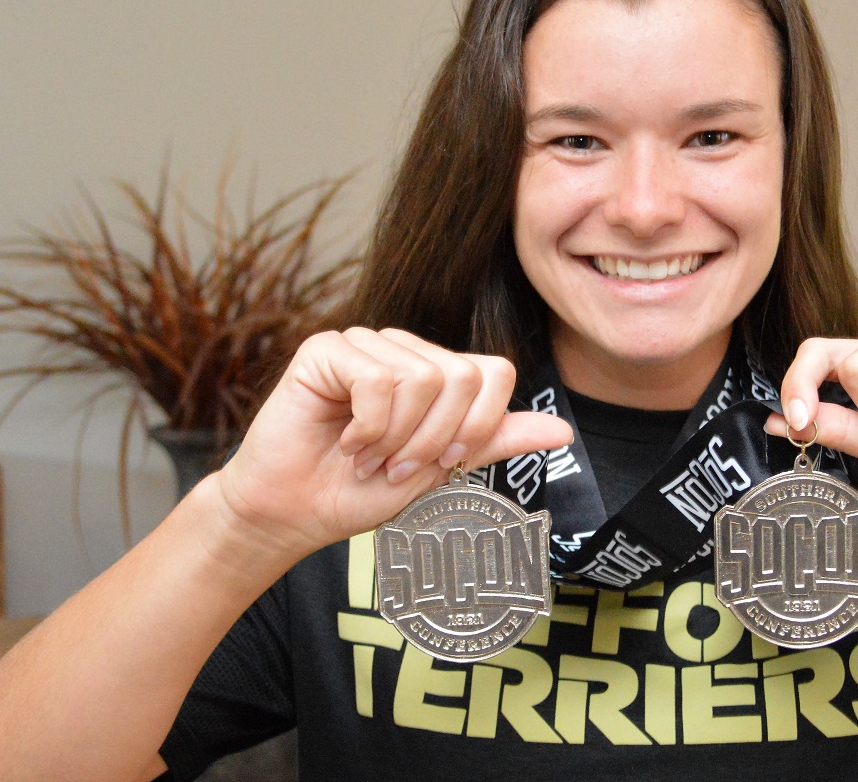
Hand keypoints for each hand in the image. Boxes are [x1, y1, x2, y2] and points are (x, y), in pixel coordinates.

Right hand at [211, 327, 572, 558]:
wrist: (294, 513)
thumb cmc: (360, 492)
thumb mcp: (442, 470)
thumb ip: (494, 441)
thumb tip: (563, 429)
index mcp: (439, 372)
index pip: (495, 372)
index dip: (478, 425)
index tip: (443, 463)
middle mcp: (406, 350)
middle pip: (462, 377)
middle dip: (434, 439)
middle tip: (397, 465)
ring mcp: (366, 344)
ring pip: (422, 379)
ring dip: (396, 438)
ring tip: (368, 456)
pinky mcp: (327, 349)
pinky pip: (377, 380)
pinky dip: (367, 427)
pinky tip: (346, 440)